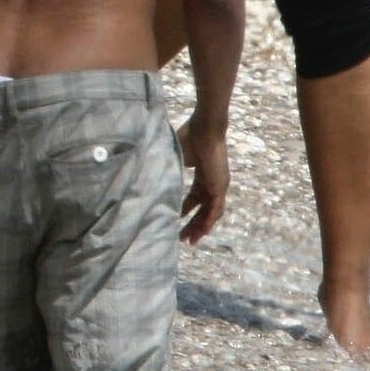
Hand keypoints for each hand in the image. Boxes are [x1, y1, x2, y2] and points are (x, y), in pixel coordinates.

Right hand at [177, 119, 228, 244]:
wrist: (205, 129)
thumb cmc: (190, 137)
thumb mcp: (177, 157)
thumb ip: (169, 167)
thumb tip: (149, 172)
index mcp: (203, 175)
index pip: (194, 198)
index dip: (185, 210)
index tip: (175, 220)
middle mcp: (212, 183)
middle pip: (203, 209)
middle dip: (192, 224)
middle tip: (182, 238)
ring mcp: (218, 185)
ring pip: (210, 213)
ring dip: (201, 227)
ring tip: (190, 241)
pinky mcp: (220, 186)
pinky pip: (216, 209)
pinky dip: (209, 221)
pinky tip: (202, 232)